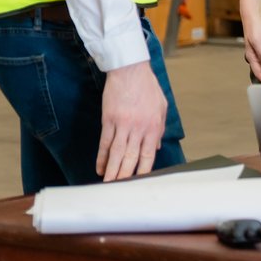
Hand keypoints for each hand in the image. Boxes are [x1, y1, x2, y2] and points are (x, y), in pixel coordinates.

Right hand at [97, 61, 167, 181]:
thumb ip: (159, 128)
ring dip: (111, 171)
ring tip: (107, 185)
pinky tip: (99, 167)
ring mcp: (122, 124)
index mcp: (153, 126)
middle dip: (125, 176)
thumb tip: (155, 147)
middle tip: (119, 190)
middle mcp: (138, 128)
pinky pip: (105, 142)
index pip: (148, 155)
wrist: (130, 69)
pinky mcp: (109, 120)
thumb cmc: (147, 86)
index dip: (143, 171)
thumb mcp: (161, 106)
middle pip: (130, 158)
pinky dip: (101, 157)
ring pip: (116, 153)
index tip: (139, 183)